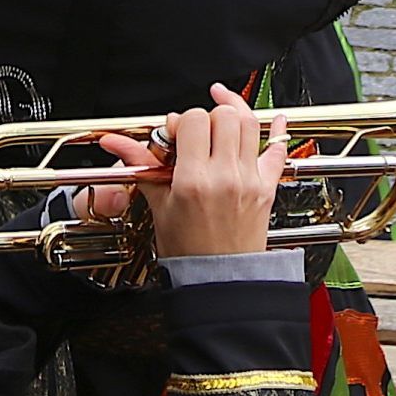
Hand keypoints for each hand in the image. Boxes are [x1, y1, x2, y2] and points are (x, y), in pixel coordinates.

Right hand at [108, 87, 286, 260]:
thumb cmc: (188, 251)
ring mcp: (250, 179)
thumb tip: (116, 143)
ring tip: (222, 114)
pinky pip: (279, 149)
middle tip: (197, 132)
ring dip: (234, 115)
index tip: (174, 135)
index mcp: (194, 180)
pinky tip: (276, 119)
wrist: (218, 281)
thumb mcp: (159, 206)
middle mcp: (226, 175)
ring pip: (250, 123)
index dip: (181, 121)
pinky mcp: (267, 187)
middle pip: (223, 116)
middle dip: (207, 116)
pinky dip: (278, 130)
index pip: (193, 120)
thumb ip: (142, 165)